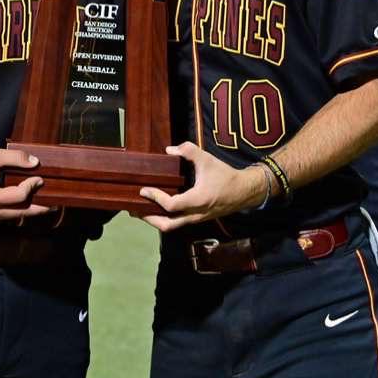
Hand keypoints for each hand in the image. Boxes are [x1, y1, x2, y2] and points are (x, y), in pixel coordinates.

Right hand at [0, 148, 50, 222]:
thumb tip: (36, 163)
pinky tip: (30, 205)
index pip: (20, 195)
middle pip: (21, 212)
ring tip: (46, 206)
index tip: (40, 177)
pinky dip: (20, 210)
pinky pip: (8, 216)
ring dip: (30, 211)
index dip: (32, 186)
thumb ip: (16, 158)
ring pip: (15, 216)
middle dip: (39, 208)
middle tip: (56, 205)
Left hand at [135, 143, 262, 232]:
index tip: (143, 189)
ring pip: (171, 227)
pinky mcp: (196, 219)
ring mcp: (196, 219)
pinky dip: (164, 219)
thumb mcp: (207, 159)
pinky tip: (155, 209)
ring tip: (140, 210)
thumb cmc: (224, 175)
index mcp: (197, 200)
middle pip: (167, 225)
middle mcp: (195, 214)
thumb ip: (188, 151)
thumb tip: (169, 150)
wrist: (243, 192)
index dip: (155, 198)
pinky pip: (177, 223)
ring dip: (154, 220)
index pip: (171, 205)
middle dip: (148, 218)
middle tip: (133, 208)